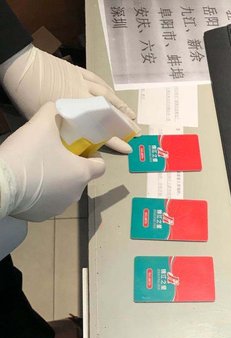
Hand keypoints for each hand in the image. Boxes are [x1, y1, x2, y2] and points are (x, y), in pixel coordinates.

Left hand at [0, 45, 135, 153]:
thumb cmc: (27, 95)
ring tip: (131, 114)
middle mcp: (84, 97)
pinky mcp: (77, 71)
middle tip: (137, 131)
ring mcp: (82, 82)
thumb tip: (73, 143)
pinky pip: (97, 80)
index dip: (116, 141)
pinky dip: (107, 88)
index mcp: (76, 111)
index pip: (102, 130)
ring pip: (107, 95)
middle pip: (110, 111)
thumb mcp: (44, 120)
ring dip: (121, 105)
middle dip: (125, 122)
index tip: (129, 148)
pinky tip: (112, 93)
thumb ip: (61, 131)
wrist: (20, 65)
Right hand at [0, 102, 104, 221]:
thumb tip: (58, 108)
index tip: (77, 147)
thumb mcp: (42, 124)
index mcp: (82, 174)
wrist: (1, 184)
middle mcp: (76, 194)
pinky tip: (27, 182)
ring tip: (37, 166)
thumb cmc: (27, 154)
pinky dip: (41, 193)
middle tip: (52, 152)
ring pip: (63, 190)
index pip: (100, 166)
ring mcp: (59, 207)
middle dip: (70, 164)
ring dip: (56, 179)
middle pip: (80, 177)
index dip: (92, 154)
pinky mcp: (42, 216)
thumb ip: (54, 112)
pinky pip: (47, 201)